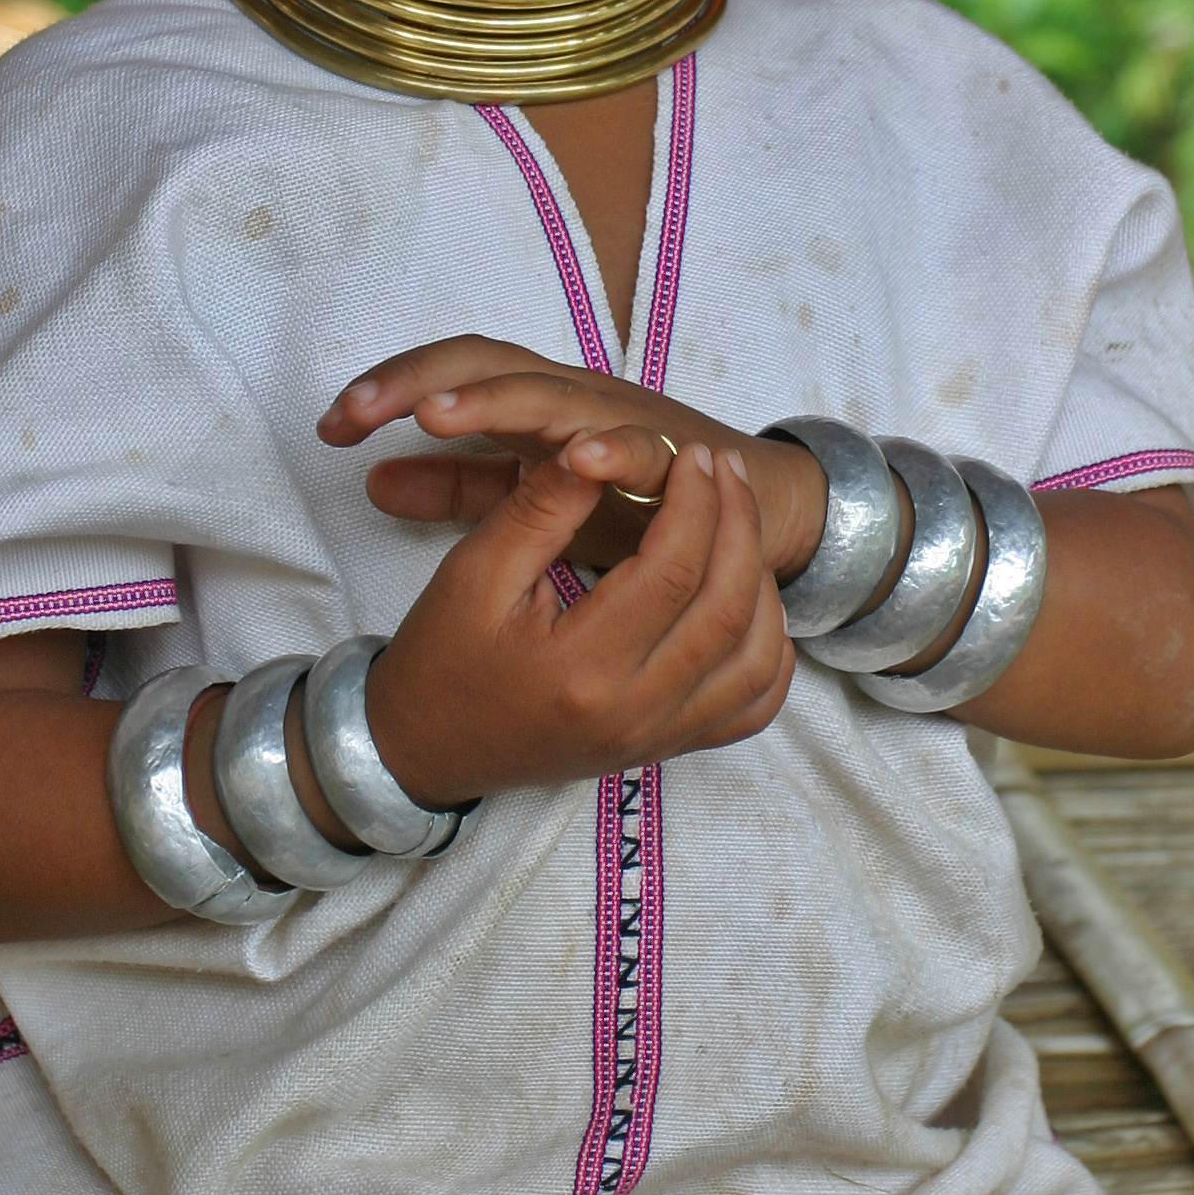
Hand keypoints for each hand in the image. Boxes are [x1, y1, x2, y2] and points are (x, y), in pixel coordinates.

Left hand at [318, 335, 829, 579]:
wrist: (745, 503)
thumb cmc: (628, 494)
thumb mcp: (528, 493)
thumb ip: (458, 486)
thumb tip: (371, 481)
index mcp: (530, 401)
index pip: (449, 374)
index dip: (387, 390)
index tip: (328, 428)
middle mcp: (569, 394)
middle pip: (485, 365)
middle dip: (417, 384)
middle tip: (354, 413)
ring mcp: (621, 418)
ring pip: (551, 392)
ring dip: (493, 402)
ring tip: (435, 416)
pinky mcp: (674, 455)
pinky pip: (640, 444)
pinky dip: (608, 447)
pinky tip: (572, 458)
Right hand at [360, 434, 793, 807]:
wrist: (424, 748)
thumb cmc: (441, 656)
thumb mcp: (473, 571)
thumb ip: (541, 508)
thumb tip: (599, 446)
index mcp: (581, 669)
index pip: (673, 569)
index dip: (694, 500)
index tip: (691, 453)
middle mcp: (634, 714)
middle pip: (728, 608)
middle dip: (738, 524)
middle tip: (724, 469)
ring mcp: (658, 738)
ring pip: (757, 660)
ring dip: (762, 582)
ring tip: (737, 522)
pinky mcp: (667, 748)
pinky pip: (752, 706)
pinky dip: (769, 649)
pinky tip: (747, 599)